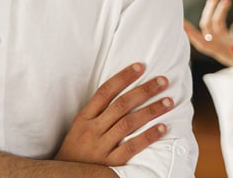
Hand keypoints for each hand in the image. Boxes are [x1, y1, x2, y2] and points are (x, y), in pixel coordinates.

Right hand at [54, 62, 172, 165]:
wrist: (64, 177)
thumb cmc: (75, 149)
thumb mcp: (79, 127)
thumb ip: (97, 112)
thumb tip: (121, 93)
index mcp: (84, 118)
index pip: (105, 91)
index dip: (123, 77)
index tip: (140, 66)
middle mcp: (92, 129)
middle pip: (121, 105)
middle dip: (144, 90)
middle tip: (163, 81)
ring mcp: (101, 146)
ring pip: (129, 123)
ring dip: (151, 111)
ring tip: (168, 101)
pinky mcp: (110, 163)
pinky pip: (132, 147)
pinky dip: (148, 137)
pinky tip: (163, 128)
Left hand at [184, 0, 232, 75]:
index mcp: (219, 53)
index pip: (201, 42)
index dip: (191, 33)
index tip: (182, 22)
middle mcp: (217, 45)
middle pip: (207, 26)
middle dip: (209, 10)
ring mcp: (220, 39)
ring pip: (214, 22)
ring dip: (216, 8)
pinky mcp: (226, 36)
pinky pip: (220, 22)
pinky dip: (222, 11)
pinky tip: (225, 0)